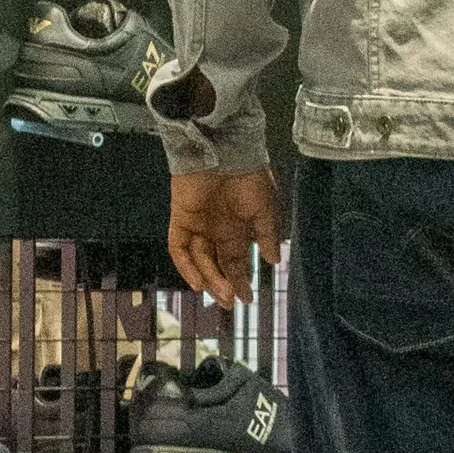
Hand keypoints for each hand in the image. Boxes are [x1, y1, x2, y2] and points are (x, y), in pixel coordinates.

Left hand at [169, 168, 282, 307]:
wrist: (224, 150)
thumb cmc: (249, 176)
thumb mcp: (265, 208)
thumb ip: (268, 234)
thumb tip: (274, 260)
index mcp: (238, 227)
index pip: (238, 260)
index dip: (242, 280)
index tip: (248, 299)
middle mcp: (217, 230)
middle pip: (218, 264)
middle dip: (224, 285)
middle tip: (230, 303)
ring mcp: (198, 225)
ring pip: (200, 260)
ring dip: (210, 278)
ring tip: (221, 293)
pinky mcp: (181, 218)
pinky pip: (179, 248)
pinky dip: (186, 266)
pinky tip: (197, 282)